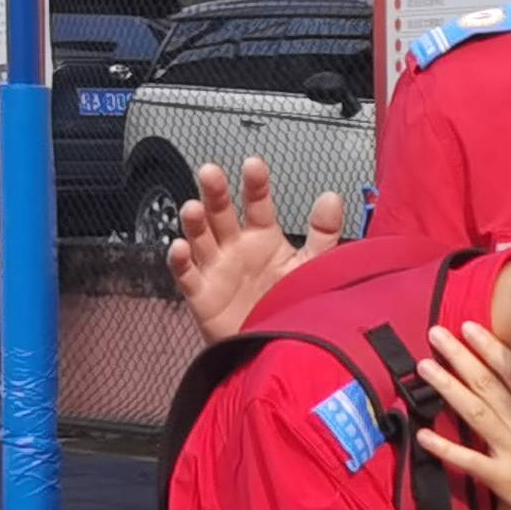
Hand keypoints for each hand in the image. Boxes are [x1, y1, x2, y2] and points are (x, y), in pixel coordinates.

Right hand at [168, 157, 343, 342]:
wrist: (276, 346)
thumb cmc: (290, 303)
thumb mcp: (311, 266)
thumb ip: (322, 233)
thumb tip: (332, 197)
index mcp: (263, 237)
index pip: (257, 204)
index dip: (255, 185)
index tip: (253, 164)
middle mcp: (236, 248)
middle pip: (221, 214)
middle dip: (215, 193)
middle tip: (210, 172)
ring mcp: (216, 269)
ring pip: (200, 239)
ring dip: (194, 222)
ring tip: (193, 207)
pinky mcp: (201, 295)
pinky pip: (187, 275)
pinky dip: (180, 261)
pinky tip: (178, 246)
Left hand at [413, 320, 510, 509]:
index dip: (490, 348)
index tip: (469, 327)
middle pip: (488, 384)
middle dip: (461, 356)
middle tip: (436, 333)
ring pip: (475, 413)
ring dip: (448, 388)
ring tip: (424, 366)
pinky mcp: (503, 479)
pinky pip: (469, 461)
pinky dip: (446, 449)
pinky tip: (422, 435)